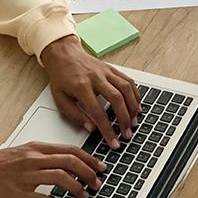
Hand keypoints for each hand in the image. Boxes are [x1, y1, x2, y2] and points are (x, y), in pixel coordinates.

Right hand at [0, 142, 106, 197]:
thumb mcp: (19, 152)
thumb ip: (40, 155)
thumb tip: (61, 160)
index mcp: (35, 147)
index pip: (70, 149)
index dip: (89, 158)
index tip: (100, 165)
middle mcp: (32, 159)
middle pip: (71, 161)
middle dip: (89, 172)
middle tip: (98, 181)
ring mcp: (25, 176)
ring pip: (62, 177)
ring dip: (78, 187)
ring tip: (86, 195)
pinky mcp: (18, 193)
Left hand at [40, 35, 140, 149]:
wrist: (64, 54)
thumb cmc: (61, 78)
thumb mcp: (60, 99)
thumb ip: (75, 115)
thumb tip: (91, 129)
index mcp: (81, 87)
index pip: (98, 112)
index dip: (107, 130)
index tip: (114, 142)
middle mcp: (96, 78)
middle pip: (117, 99)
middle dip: (125, 119)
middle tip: (128, 134)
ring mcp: (106, 72)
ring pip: (126, 89)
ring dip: (133, 107)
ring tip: (134, 122)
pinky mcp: (112, 68)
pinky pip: (128, 80)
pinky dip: (135, 94)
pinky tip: (137, 105)